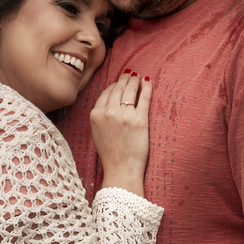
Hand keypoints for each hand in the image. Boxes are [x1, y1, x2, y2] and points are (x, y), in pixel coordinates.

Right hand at [90, 71, 152, 194]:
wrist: (121, 169)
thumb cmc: (110, 154)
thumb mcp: (96, 132)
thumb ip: (100, 116)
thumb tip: (109, 101)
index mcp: (96, 114)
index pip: (106, 93)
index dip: (114, 86)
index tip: (119, 82)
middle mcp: (109, 112)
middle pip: (118, 89)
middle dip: (125, 79)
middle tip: (130, 74)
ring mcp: (125, 115)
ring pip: (130, 91)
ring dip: (135, 81)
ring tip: (138, 77)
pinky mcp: (140, 120)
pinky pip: (144, 98)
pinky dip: (147, 87)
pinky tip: (148, 82)